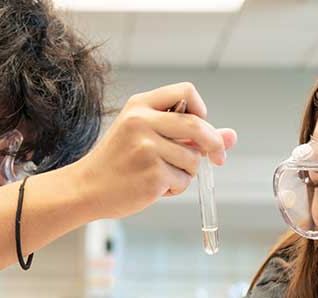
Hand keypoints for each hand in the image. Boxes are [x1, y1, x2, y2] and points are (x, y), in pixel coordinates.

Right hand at [50, 82, 237, 219]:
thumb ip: (188, 134)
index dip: (201, 108)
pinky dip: (175, 188)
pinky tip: (154, 187)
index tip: (202, 125)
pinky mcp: (152, 173)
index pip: (186, 90)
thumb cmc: (117, 162)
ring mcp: (147, 148)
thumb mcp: (147, 136)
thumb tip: (231, 137)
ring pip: (193, 158)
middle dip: (213, 144)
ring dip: (186, 172)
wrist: (86, 188)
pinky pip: (184, 180)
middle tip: (216, 158)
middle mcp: (142, 121)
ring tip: (162, 175)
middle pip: (198, 124)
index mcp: (140, 105)